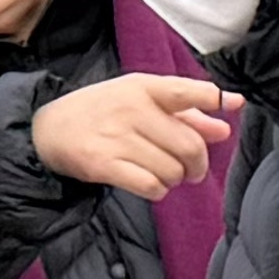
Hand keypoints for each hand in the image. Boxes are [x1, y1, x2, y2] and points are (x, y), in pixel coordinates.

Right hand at [32, 73, 241, 197]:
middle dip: (198, 165)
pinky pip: (151, 186)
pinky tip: (149, 184)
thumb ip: (188, 110)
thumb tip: (230, 116)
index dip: (214, 99)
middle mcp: (131, 109)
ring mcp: (116, 136)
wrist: (48, 129)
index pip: (188, 91)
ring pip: (173, 171)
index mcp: (143, 87)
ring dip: (175, 179)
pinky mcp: (103, 164)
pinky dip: (158, 191)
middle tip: (191, 170)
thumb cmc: (105, 114)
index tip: (229, 107)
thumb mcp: (142, 101)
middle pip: (190, 146)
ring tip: (162, 174)